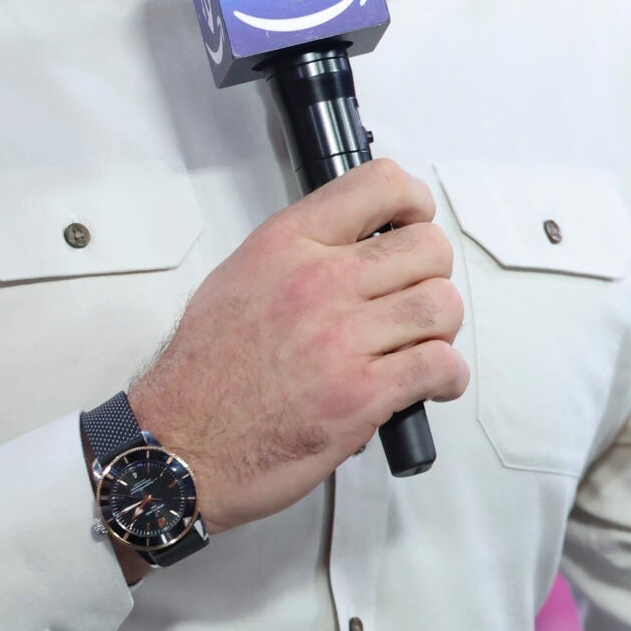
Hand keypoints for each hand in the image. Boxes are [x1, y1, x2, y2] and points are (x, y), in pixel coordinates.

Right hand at [126, 157, 467, 533]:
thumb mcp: (237, 278)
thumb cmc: (203, 372)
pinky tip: (431, 383)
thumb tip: (353, 246)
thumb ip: (298, 253)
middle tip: (414, 297)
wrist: (181, 445)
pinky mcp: (360, 396)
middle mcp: (317, 282)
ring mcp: (341, 339)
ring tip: (421, 343)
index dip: (413, 202)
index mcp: (287, 245)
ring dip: (441, 327)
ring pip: (440, 305)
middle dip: (432, 273)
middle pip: (427, 248)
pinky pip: (439, 366)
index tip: (413, 222)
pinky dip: (448, 375)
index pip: (380, 185)